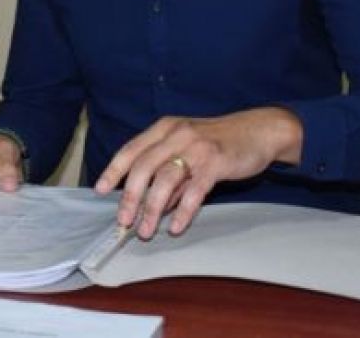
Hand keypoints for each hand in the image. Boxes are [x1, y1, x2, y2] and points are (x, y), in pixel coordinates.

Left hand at [93, 107, 302, 238]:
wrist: (259, 130)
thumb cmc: (219, 142)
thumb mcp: (188, 150)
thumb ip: (170, 174)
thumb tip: (152, 205)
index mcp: (164, 128)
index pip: (131, 149)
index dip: (114, 170)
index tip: (100, 190)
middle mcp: (177, 134)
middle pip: (144, 166)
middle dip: (130, 197)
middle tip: (123, 222)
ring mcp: (197, 147)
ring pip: (165, 179)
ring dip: (152, 209)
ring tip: (146, 231)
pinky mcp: (217, 161)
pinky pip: (195, 190)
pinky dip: (183, 211)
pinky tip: (176, 227)